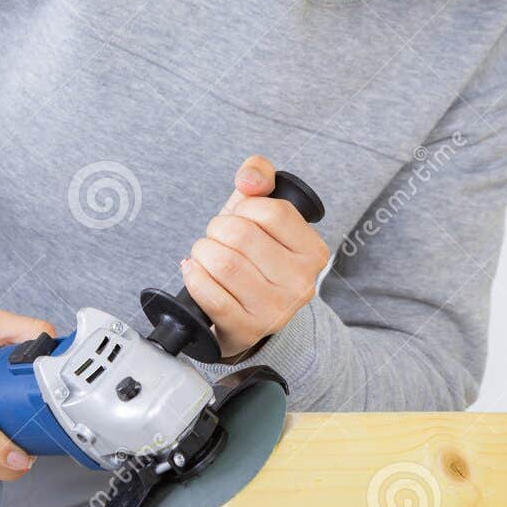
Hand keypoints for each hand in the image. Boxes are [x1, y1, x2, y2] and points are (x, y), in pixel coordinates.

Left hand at [181, 155, 330, 357]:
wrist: (248, 315)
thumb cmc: (254, 257)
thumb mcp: (261, 212)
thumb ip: (259, 177)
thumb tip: (250, 181)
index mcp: (313, 252)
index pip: (272, 211)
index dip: (244, 207)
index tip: (239, 217)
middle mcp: (301, 283)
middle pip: (241, 235)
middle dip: (217, 229)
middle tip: (217, 238)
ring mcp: (275, 311)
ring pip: (223, 262)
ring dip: (202, 252)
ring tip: (206, 255)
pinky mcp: (246, 330)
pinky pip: (209, 293)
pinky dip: (194, 277)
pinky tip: (195, 273)